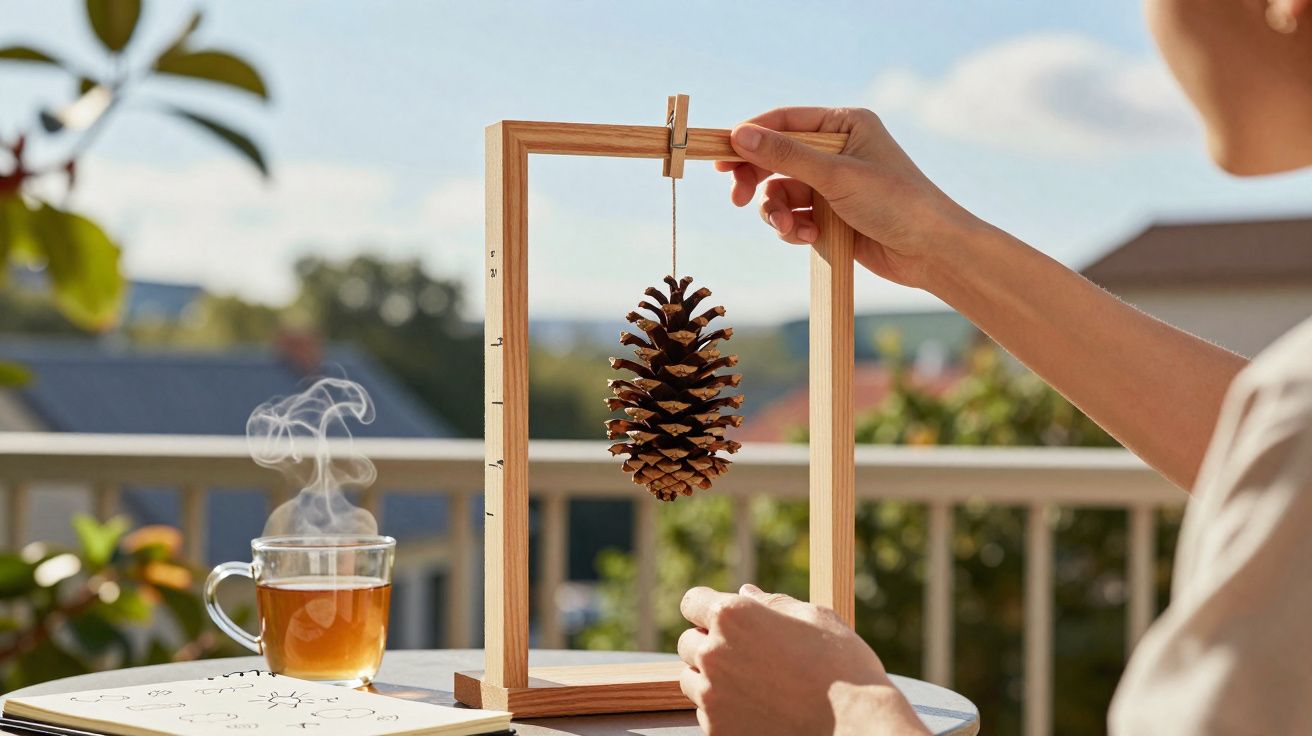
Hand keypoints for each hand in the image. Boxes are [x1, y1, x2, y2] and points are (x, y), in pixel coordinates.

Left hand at [678, 584, 927, 735]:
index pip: (692, 602)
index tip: (723, 619)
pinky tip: (760, 709)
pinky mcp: (718, 731)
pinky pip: (707, 715)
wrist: (856, 726)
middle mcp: (714, 653)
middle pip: (687, 643)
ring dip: (711, 679)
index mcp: (733, 616)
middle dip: (710, 644)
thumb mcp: (815, 617)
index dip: (708, 608)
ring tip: (754, 685)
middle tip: (748, 656)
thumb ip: (772, 603)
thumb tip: (746, 592)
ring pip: (691, 681)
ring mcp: (712, 696)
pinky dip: (724, 711)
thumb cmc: (843, 667)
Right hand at [716, 106, 984, 289]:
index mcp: (845, 125)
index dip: (751, 136)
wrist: (931, 252)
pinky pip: (794, 214)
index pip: (785, 121)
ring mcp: (833, 183)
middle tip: (737, 196)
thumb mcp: (836, 176)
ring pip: (781, 191)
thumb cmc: (896, 202)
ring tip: (788, 228)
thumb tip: (740, 135)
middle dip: (757, 178)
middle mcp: (837, 150)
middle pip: (777, 156)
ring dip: (777, 211)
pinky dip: (793, 227)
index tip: (721, 155)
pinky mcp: (831, 214)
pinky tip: (807, 238)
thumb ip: (786, 155)